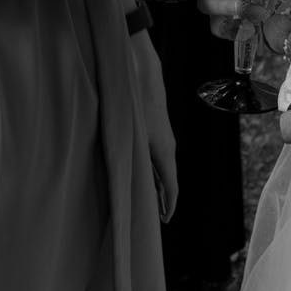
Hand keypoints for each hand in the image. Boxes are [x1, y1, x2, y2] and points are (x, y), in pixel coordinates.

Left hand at [129, 30, 177, 221]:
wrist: (141, 69)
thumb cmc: (132, 101)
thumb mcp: (125, 134)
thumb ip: (124, 159)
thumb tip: (119, 184)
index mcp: (163, 151)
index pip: (171, 187)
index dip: (168, 206)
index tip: (164, 221)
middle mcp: (167, 146)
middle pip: (168, 179)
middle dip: (161, 199)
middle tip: (152, 218)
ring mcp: (163, 136)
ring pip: (162, 167)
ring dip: (156, 183)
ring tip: (147, 200)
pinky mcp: (157, 128)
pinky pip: (158, 156)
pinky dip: (153, 169)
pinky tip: (141, 172)